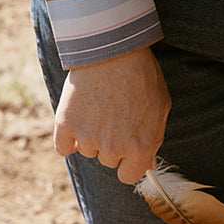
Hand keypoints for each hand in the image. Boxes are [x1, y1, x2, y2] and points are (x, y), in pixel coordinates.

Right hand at [53, 45, 170, 184]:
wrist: (114, 48)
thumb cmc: (141, 73)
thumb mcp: (160, 104)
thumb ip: (154, 137)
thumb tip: (147, 162)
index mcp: (140, 146)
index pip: (129, 175)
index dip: (129, 161)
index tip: (128, 147)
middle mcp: (113, 148)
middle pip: (108, 160)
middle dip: (112, 142)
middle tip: (115, 113)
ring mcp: (88, 138)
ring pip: (88, 150)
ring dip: (91, 135)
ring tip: (99, 105)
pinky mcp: (66, 126)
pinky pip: (64, 147)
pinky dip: (68, 137)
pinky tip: (79, 116)